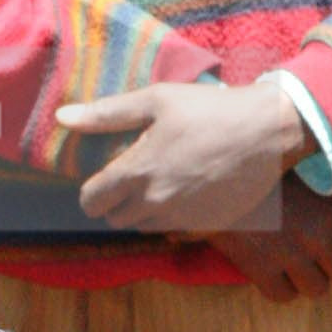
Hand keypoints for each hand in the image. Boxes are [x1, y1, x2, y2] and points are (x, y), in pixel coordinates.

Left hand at [56, 81, 308, 232]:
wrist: (269, 131)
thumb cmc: (211, 110)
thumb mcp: (156, 100)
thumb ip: (106, 113)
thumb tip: (62, 117)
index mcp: (137, 173)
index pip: (91, 201)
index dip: (91, 191)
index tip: (102, 178)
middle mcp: (156, 202)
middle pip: (115, 217)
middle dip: (116, 200)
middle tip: (132, 176)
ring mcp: (183, 218)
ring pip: (144, 226)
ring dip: (142, 210)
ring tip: (159, 181)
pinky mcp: (207, 226)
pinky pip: (175, 230)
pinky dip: (172, 216)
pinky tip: (185, 192)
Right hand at [210, 184, 331, 303]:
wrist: (216, 179)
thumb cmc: (267, 178)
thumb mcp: (311, 181)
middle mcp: (318, 236)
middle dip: (331, 266)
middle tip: (311, 253)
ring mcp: (289, 254)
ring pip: (318, 289)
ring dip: (306, 280)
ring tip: (290, 262)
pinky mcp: (260, 268)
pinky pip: (284, 296)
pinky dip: (279, 287)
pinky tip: (269, 269)